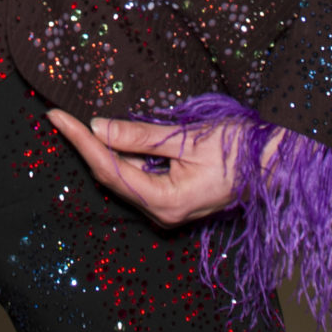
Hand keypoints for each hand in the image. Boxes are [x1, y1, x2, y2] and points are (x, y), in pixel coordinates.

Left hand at [48, 109, 268, 227]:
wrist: (275, 163)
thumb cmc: (238, 149)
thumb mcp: (186, 138)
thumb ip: (141, 136)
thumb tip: (99, 129)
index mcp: (166, 202)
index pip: (109, 169)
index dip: (80, 142)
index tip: (56, 118)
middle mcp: (163, 213)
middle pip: (111, 177)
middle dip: (85, 147)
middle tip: (59, 118)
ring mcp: (169, 210)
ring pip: (124, 177)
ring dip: (105, 151)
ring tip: (78, 125)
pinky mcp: (174, 201)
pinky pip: (140, 178)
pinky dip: (125, 157)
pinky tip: (115, 138)